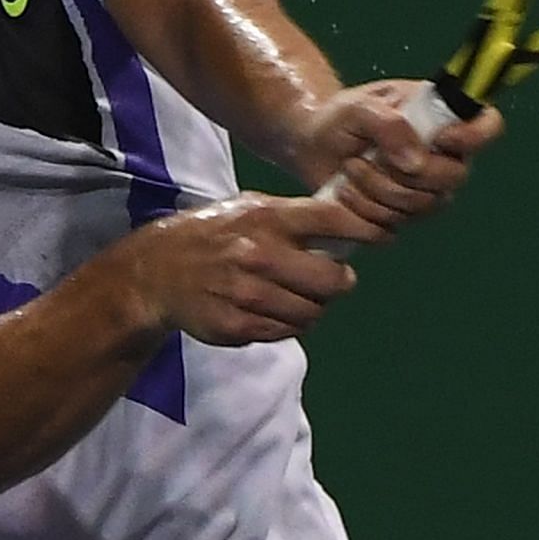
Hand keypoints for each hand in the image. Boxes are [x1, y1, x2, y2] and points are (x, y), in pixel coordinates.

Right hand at [127, 193, 381, 345]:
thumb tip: (350, 225)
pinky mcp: (236, 326)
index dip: (365, 230)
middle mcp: (259, 255)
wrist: (156, 272)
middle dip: (340, 282)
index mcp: (266, 218)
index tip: (382, 237)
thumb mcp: (249, 207)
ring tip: (300, 296)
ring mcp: (247, 294)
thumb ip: (295, 216)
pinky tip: (275, 310)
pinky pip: (285, 332)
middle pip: (332, 280)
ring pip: (312, 312)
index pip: (332, 221)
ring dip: (315, 307)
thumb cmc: (215, 233)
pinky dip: (289, 324)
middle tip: (337, 280)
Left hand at [288, 79, 505, 234]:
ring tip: (349, 168)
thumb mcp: (358, 108)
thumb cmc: (341, 118)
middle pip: (452, 178)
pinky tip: (346, 192)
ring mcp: (426, 191)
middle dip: (402, 174)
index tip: (441, 138)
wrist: (312, 145)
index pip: (487, 126)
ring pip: (419, 207)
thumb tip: (416, 162)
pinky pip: (392, 229)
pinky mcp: (401, 218)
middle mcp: (443, 157)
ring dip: (375, 190)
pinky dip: (362, 213)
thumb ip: (389, 125)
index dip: (474, 136)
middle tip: (364, 157)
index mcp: (443, 119)